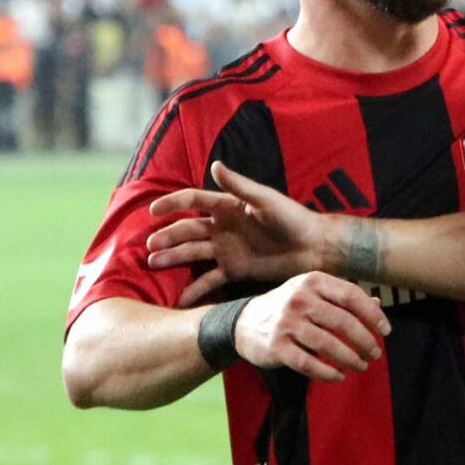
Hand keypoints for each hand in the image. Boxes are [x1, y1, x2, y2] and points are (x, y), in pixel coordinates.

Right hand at [147, 161, 336, 305]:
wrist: (313, 248)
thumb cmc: (292, 218)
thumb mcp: (266, 200)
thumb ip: (240, 186)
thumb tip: (214, 164)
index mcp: (228, 206)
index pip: (194, 201)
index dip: (173, 204)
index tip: (153, 210)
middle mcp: (222, 227)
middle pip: (188, 229)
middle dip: (168, 235)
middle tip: (150, 245)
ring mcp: (226, 249)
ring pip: (193, 252)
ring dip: (173, 257)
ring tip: (154, 263)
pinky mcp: (234, 270)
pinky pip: (209, 280)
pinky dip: (195, 289)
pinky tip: (179, 299)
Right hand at [232, 272, 391, 382]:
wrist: (243, 322)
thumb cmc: (288, 306)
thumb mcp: (312, 293)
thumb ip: (342, 297)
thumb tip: (376, 304)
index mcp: (312, 281)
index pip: (351, 296)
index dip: (373, 315)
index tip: (385, 331)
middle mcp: (299, 299)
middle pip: (343, 322)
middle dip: (365, 341)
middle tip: (375, 354)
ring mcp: (286, 323)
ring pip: (328, 345)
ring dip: (350, 359)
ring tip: (361, 366)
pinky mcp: (276, 347)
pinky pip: (308, 363)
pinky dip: (328, 372)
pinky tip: (339, 376)